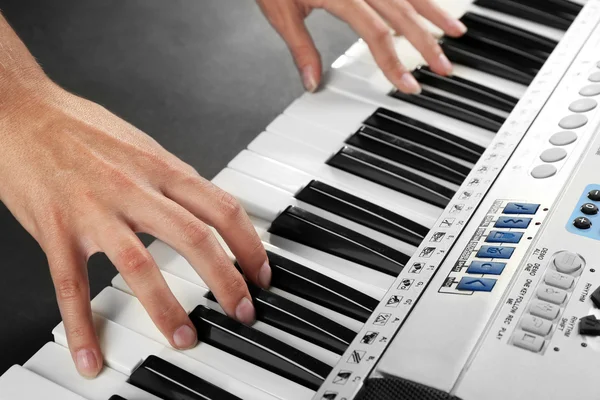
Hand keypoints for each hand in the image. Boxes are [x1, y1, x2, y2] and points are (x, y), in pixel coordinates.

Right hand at [0, 76, 269, 377]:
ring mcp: (95, 210)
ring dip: (166, 309)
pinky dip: (83, 325)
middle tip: (242, 311)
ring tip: (184, 337)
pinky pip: (71, 286)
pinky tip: (92, 354)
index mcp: (160, 168)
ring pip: (140, 266)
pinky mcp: (56, 230)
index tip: (260, 273)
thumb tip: (206, 209)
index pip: (222, 208)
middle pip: (195, 238)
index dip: (250, 245)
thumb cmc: (80, 128)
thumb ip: (174, 181)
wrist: (20, 112)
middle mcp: (133, 188)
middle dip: (227, 281)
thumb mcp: (142, 147)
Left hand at [257, 0, 466, 92]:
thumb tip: (312, 82)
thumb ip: (301, 47)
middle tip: (443, 68)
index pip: (377, 35)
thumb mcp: (280, 11)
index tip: (408, 85)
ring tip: (455, 32)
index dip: (394, 63)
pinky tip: (435, 5)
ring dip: (435, 13)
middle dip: (426, 44)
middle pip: (403, 15)